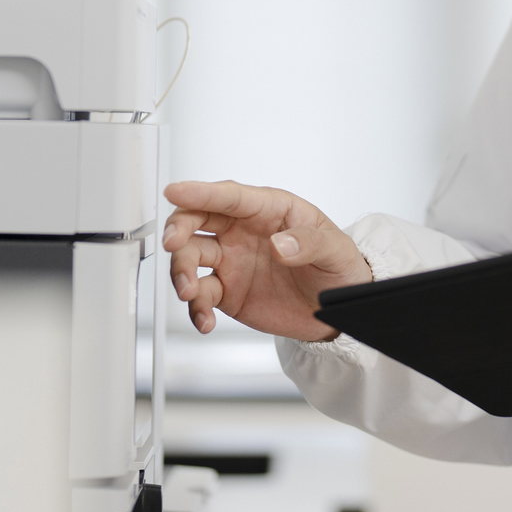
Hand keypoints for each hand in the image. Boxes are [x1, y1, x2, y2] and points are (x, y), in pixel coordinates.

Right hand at [162, 180, 372, 342]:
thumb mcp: (335, 250)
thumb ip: (309, 243)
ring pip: (190, 257)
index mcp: (268, 209)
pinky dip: (195, 308)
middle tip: (174, 245)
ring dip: (181, 272)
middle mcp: (241, 231)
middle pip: (197, 220)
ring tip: (189, 293)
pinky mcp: (227, 291)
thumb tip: (281, 244)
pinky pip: (200, 296)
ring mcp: (231, 260)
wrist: (336, 310)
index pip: (230, 196)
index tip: (175, 191)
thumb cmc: (338, 266)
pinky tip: (204, 320)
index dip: (200, 192)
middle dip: (179, 230)